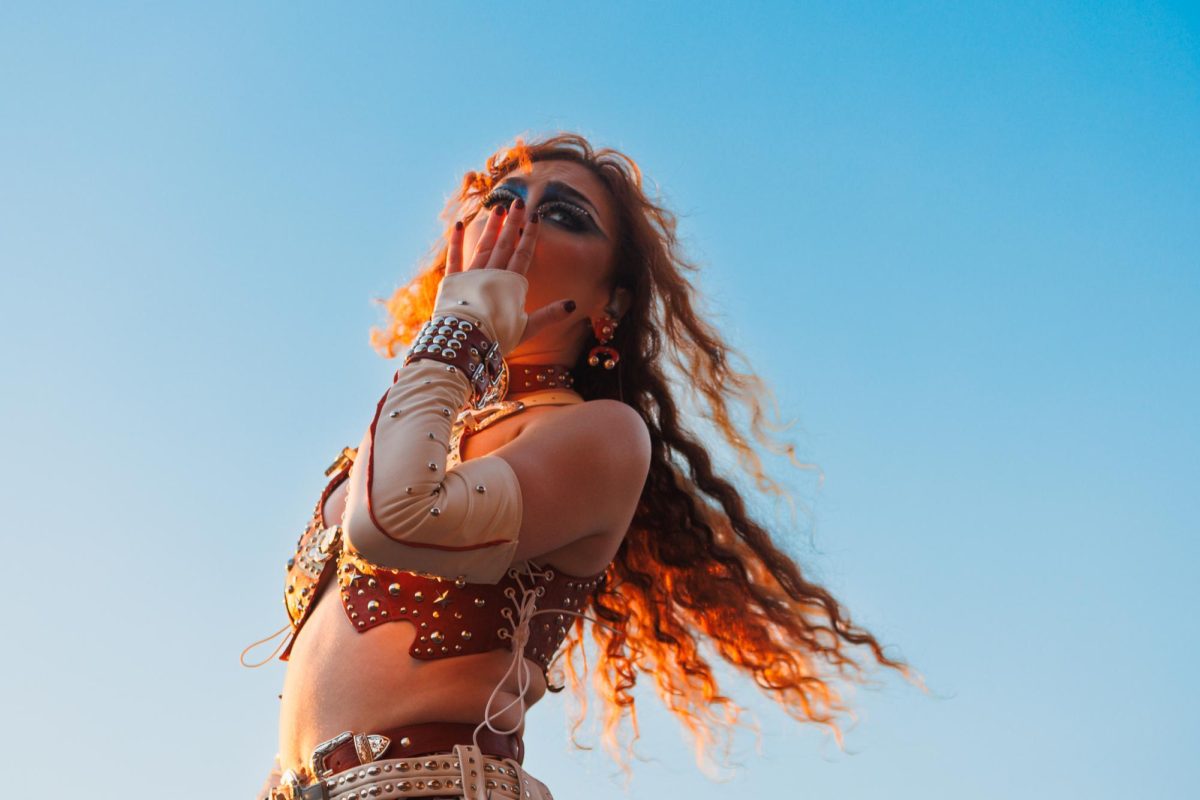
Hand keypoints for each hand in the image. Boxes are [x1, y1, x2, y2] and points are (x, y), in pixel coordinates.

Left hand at [444, 200, 576, 348]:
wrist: (465, 341)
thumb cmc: (498, 337)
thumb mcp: (527, 328)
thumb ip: (549, 315)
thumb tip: (572, 304)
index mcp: (512, 284)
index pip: (523, 254)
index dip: (529, 235)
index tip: (535, 216)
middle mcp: (492, 274)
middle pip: (504, 244)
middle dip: (512, 222)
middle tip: (517, 202)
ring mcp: (472, 275)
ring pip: (483, 246)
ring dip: (491, 227)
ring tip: (496, 207)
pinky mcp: (453, 281)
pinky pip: (455, 257)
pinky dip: (456, 241)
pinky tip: (458, 224)